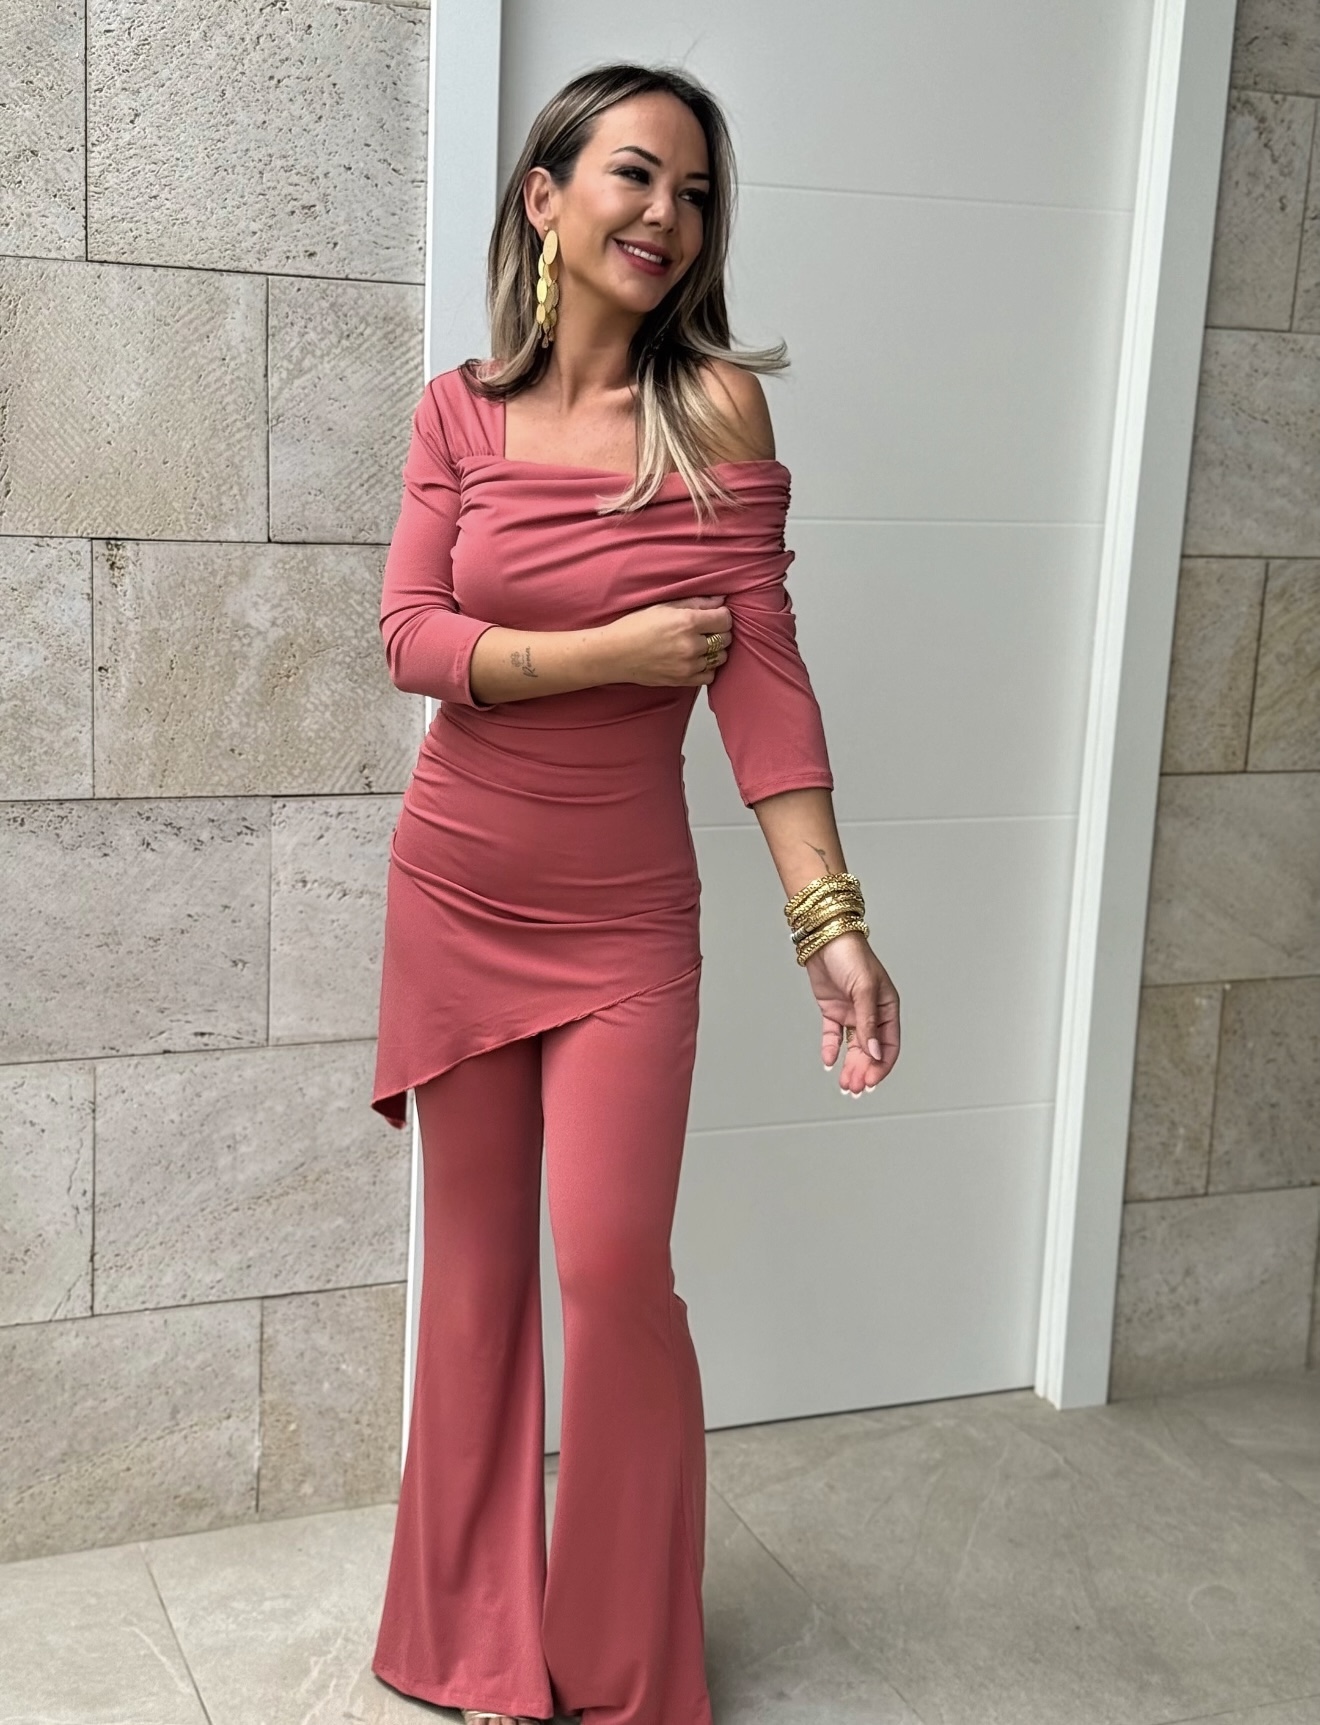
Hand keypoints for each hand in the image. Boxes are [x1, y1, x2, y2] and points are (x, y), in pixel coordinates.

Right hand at [601, 594, 733, 686]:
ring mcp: (688, 665)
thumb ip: (696, 603)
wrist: (614, 654)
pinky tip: (694, 660)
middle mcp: (691, 645)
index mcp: (687, 622)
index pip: (725, 619)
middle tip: (704, 629)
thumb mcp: (663, 606)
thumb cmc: (634, 627)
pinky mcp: (683, 680)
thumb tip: (720, 601)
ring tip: (697, 644)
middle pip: (725, 639)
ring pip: (720, 657)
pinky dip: (706, 668)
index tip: (714, 615)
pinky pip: (709, 675)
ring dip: (713, 650)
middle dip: (719, 632)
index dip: (721, 615)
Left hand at [803, 930, 899, 1095]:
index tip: (870, 1081)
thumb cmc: (851, 954)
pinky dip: (831, 1049)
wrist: (823, 937)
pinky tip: (829, 1062)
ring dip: (849, 1065)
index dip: (881, 1065)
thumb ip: (868, 1024)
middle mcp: (871, 1012)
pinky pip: (833, 1035)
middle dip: (863, 1071)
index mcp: (887, 1007)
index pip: (889, 1045)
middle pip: (869, 1050)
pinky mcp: (833, 1010)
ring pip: (853, 1047)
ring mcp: (851, 1012)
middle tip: (854, 1088)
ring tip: (844, 1084)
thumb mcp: (864, 989)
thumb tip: (873, 1052)